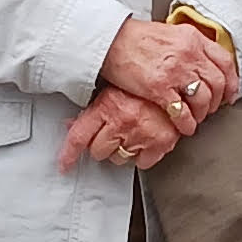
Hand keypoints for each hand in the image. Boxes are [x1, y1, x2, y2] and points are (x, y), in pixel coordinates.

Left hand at [63, 83, 177, 171]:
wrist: (177, 76)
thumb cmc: (144, 81)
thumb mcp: (113, 88)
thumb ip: (92, 109)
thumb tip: (71, 125)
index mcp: (107, 106)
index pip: (80, 136)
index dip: (69, 154)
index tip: (64, 165)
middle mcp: (123, 122)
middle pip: (98, 151)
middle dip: (102, 143)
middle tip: (113, 131)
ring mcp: (142, 134)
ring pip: (119, 158)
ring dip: (122, 149)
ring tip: (131, 131)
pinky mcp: (161, 143)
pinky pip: (143, 163)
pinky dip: (143, 155)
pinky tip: (145, 140)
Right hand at [96, 13, 238, 137]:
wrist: (111, 40)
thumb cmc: (137, 38)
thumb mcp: (171, 33)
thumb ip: (190, 46)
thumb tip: (202, 61)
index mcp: (193, 39)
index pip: (225, 62)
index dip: (231, 81)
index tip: (230, 93)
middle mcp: (189, 54)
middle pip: (218, 83)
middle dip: (218, 101)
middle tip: (212, 109)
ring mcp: (175, 71)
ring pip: (203, 99)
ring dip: (202, 113)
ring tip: (196, 119)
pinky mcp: (159, 87)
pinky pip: (182, 111)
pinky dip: (187, 123)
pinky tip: (184, 126)